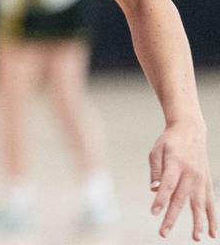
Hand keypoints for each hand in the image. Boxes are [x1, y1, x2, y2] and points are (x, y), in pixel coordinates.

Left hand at [149, 121, 216, 239]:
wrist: (191, 131)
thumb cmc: (169, 142)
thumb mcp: (157, 150)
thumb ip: (155, 170)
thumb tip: (154, 189)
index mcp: (176, 164)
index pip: (168, 185)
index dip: (160, 199)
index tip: (153, 213)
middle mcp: (191, 174)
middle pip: (181, 199)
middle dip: (172, 218)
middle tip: (163, 233)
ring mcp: (201, 180)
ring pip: (200, 205)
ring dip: (199, 223)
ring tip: (196, 238)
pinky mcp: (207, 183)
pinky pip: (211, 203)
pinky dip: (213, 218)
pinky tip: (213, 233)